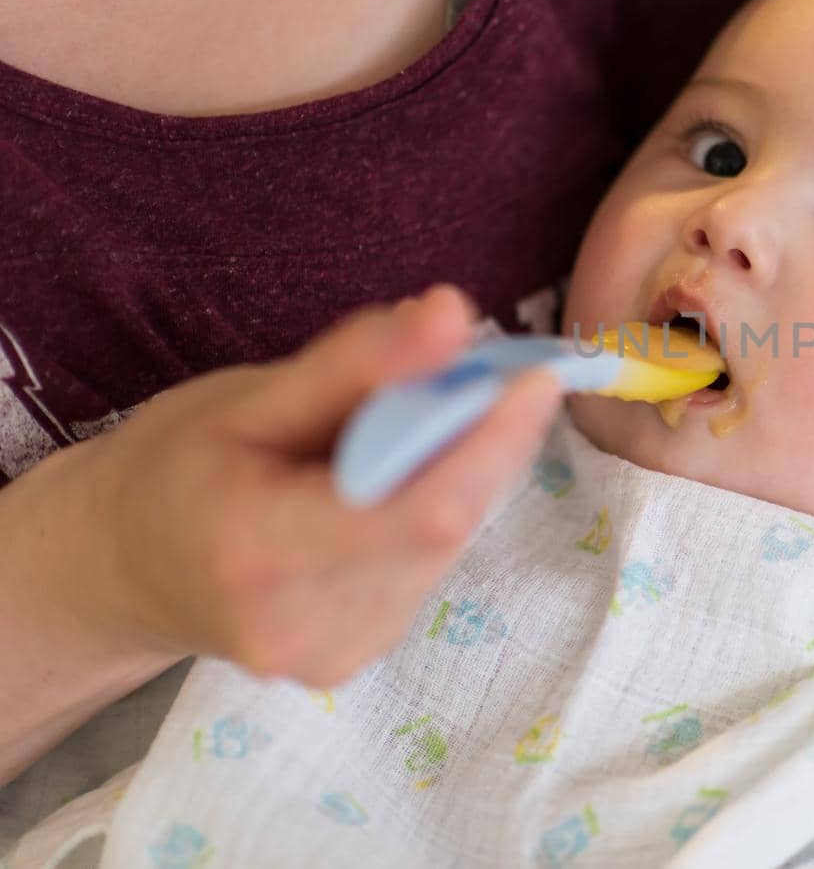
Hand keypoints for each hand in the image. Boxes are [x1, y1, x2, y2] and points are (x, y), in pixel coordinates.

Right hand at [16, 284, 560, 687]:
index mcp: (260, 554)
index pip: (420, 509)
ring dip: (457, 478)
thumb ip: (355, 364)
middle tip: (482, 378)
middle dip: (480, 444)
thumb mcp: (247, 397)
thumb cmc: (175, 467)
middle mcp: (302, 625)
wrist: (117, 566)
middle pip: (444, 526)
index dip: (493, 441)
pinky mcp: (355, 658)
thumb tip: (454, 313)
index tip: (537, 375)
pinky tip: (388, 488)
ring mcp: (333, 655)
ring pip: (445, 547)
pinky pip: (427, 570)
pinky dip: (431, 513)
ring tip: (404, 433)